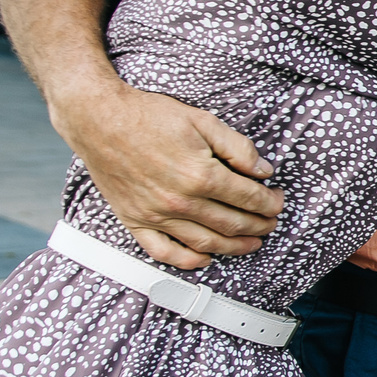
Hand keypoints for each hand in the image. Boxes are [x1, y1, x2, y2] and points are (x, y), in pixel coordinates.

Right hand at [52, 81, 283, 269]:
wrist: (99, 119)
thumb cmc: (149, 116)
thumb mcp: (202, 121)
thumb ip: (237, 148)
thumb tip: (264, 171)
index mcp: (201, 175)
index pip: (249, 198)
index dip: (270, 203)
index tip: (278, 201)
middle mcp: (180, 201)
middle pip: (232, 224)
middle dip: (259, 226)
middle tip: (270, 223)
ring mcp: (156, 215)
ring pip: (205, 244)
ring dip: (234, 247)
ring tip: (251, 243)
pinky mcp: (135, 221)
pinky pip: (164, 252)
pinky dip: (187, 261)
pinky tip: (205, 258)